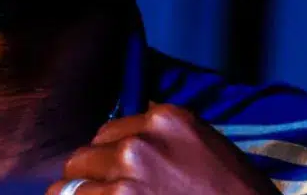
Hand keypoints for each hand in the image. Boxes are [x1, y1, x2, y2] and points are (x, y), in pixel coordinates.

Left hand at [45, 103, 278, 194]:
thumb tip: (127, 140)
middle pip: (86, 154)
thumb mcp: (204, 148)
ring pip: (72, 183)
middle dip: (94, 177)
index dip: (110, 157)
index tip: (119, 174)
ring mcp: (126, 172)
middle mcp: (141, 140)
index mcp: (166, 119)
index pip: (109, 132)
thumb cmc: (235, 194)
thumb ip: (164, 140)